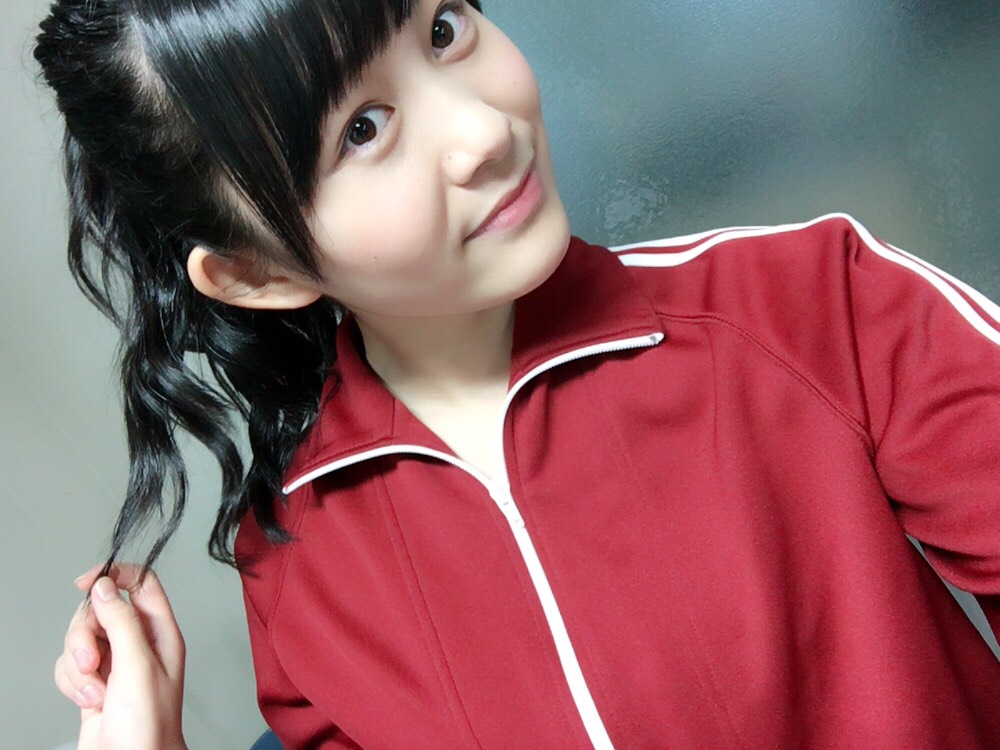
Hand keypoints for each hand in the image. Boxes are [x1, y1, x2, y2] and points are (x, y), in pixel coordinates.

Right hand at [54, 564, 187, 749]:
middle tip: (93, 664)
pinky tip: (88, 701)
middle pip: (99, 612)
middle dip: (85, 636)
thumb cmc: (149, 724)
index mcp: (160, 632)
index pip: (141, 583)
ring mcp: (115, 664)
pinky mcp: (94, 683)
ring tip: (94, 691)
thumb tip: (105, 586)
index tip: (86, 582)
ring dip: (78, 666)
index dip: (114, 575)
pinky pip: (70, 666)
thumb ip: (122, 621)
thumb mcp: (138, 665)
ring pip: (80, 640)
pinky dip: (72, 683)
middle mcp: (138, 644)